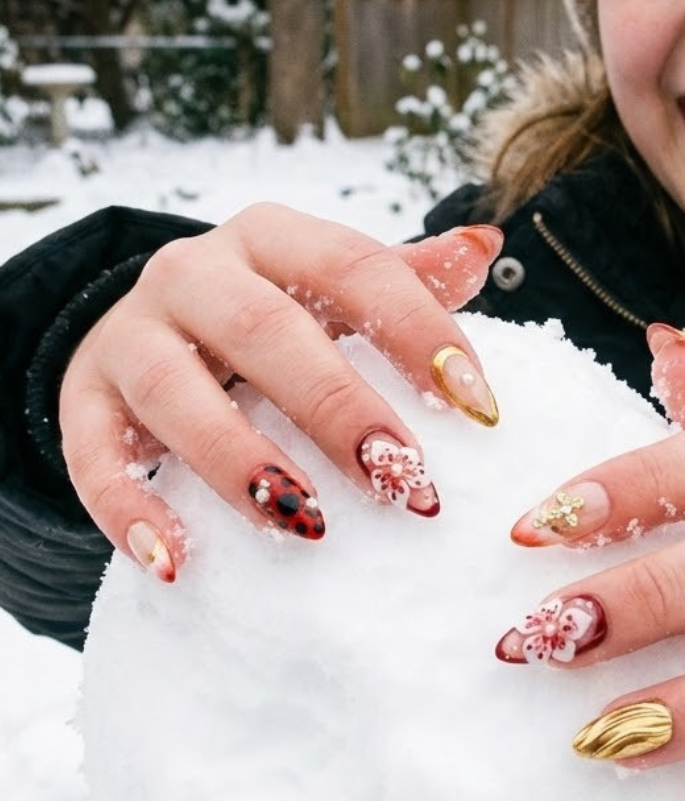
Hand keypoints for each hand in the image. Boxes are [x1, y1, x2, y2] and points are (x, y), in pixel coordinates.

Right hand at [59, 204, 502, 578]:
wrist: (146, 329)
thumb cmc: (268, 318)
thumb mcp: (329, 290)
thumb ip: (406, 277)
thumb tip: (485, 246)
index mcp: (272, 237)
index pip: (353, 265)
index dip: (419, 329)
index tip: (479, 406)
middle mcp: (195, 273)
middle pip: (263, 327)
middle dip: (336, 404)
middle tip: (401, 476)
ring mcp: (132, 335)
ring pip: (175, 388)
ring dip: (238, 458)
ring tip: (304, 521)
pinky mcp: (83, 399)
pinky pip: (93, 453)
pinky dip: (129, 508)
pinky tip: (176, 562)